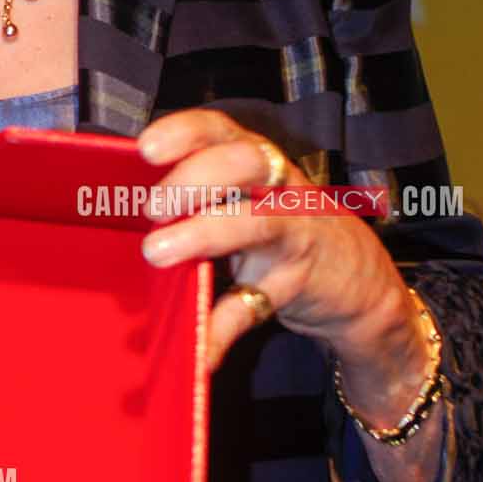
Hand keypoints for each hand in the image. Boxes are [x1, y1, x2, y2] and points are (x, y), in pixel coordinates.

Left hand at [134, 108, 427, 397]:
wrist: (363, 285)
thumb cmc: (281, 231)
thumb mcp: (248, 203)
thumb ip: (198, 199)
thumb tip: (119, 208)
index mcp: (258, 164)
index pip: (224, 131)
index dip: (186, 132)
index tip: (146, 148)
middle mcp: (280, 190)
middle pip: (245, 163)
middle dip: (194, 177)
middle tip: (152, 207)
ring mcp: (295, 235)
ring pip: (257, 223)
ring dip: (204, 235)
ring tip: (157, 253)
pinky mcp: (298, 284)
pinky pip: (255, 305)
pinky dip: (221, 329)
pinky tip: (197, 350)